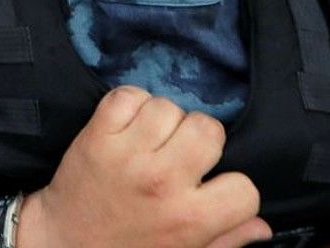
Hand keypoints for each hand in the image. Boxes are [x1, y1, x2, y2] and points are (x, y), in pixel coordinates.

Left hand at [19, 86, 269, 247]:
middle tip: (181, 155)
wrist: (64, 241)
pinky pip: (127, 95)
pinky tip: (129, 124)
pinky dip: (131, 102)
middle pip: (208, 129)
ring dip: (163, 120)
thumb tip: (264, 226)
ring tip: (151, 141)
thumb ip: (226, 239)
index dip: (232, 187)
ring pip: (168, 107)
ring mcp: (126, 156)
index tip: (213, 189)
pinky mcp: (95, 136)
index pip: (244, 187)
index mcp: (190, 219)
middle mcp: (162, 182)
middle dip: (200, 139)